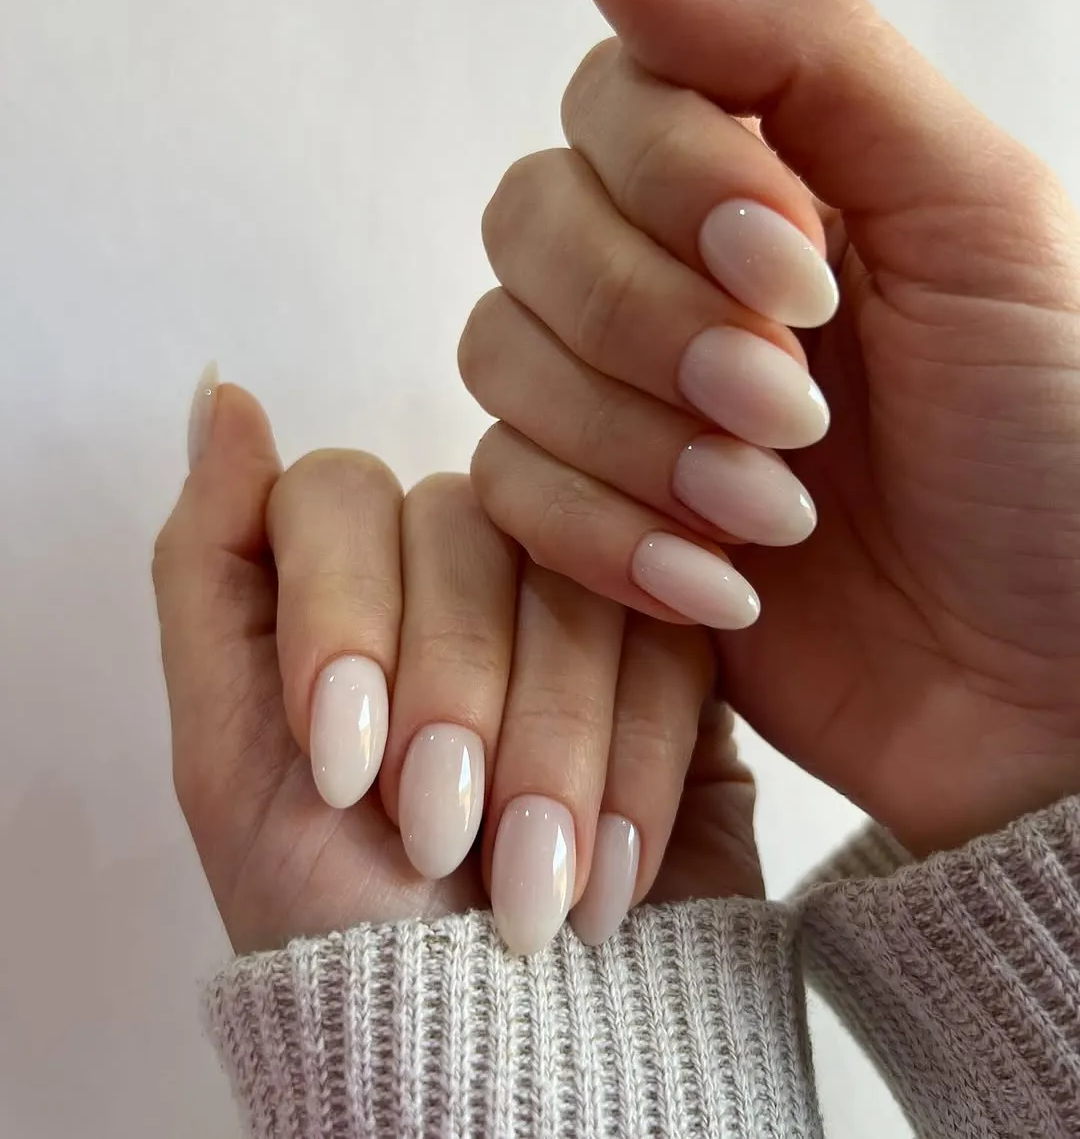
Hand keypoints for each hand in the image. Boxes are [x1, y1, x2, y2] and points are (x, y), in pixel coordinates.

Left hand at [152, 378, 761, 955]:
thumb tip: (221, 389)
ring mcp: (573, 603)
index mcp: (349, 580)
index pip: (341, 492)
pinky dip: (632, 766)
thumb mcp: (231, 756)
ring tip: (528, 886)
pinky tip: (607, 874)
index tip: (346, 765)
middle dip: (454, 691)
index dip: (343, 612)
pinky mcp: (673, 656)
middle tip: (439, 835)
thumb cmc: (343, 923)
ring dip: (547, 747)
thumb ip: (211, 568)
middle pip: (465, 521)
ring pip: (574, 578)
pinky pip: (672, 644)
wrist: (504, 1048)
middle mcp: (460, 572)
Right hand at [459, 0, 1079, 854]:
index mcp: (768, 178)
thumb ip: (802, 45)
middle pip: (530, 226)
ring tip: (779, 515)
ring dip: (635, 444)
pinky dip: (609, 541)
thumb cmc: (1051, 446)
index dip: (671, 180)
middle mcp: (675, 275)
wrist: (1053, 683)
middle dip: (652, 326)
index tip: (803, 271)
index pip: (611, 101)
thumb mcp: (975, 210)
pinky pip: (507, 494)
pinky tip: (730, 590)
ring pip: (499, 360)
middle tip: (798, 408)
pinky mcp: (593, 519)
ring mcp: (623, 401)